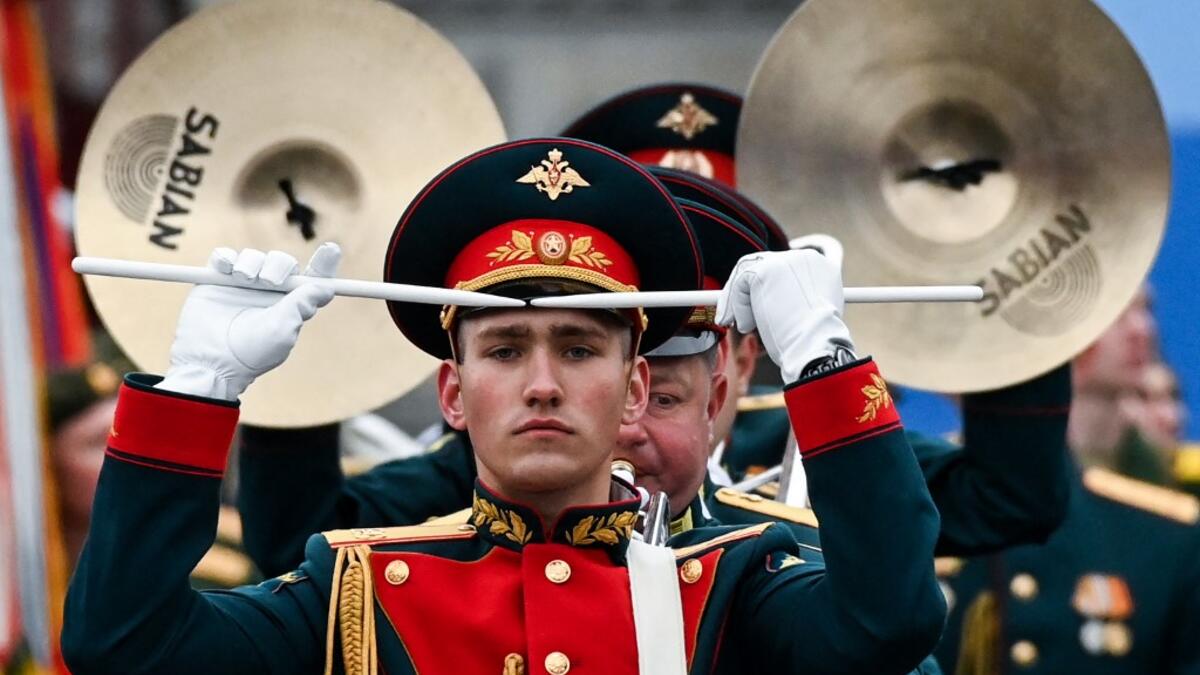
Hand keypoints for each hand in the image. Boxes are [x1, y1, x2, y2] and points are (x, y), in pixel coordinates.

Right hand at [156, 243, 340, 399]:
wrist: (209, 360)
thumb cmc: (251, 351)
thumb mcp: (282, 330)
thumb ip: (301, 305)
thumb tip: (326, 287)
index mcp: (291, 305)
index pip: (312, 280)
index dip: (324, 263)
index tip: (331, 250)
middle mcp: (269, 292)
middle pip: (283, 262)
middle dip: (279, 265)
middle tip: (268, 280)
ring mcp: (242, 284)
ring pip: (254, 256)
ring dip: (251, 262)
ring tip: (243, 279)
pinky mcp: (216, 279)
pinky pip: (225, 256)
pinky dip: (226, 258)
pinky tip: (225, 270)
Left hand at [715, 249, 853, 382]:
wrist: (815, 347)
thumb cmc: (812, 344)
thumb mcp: (806, 317)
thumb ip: (791, 301)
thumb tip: (765, 304)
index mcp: (819, 268)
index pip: (784, 270)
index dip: (767, 289)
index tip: (756, 308)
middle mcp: (806, 258)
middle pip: (763, 264)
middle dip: (745, 290)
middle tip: (733, 316)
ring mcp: (786, 260)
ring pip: (748, 273)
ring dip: (738, 301)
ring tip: (742, 327)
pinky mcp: (766, 270)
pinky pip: (740, 284)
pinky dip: (739, 307)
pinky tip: (747, 327)